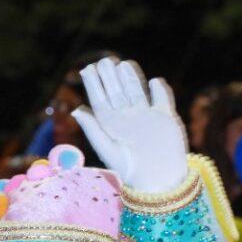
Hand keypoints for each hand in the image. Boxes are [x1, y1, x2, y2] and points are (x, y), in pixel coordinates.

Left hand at [74, 58, 188, 193]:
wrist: (159, 180)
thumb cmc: (130, 169)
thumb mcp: (108, 149)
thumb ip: (93, 129)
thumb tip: (75, 110)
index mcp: (111, 124)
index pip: (99, 99)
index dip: (93, 84)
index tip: (87, 69)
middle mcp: (127, 117)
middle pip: (117, 91)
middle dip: (110, 76)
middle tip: (105, 61)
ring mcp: (146, 115)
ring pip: (137, 90)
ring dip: (131, 77)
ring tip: (123, 64)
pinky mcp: (165, 117)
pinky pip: (162, 98)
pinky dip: (159, 89)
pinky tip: (154, 81)